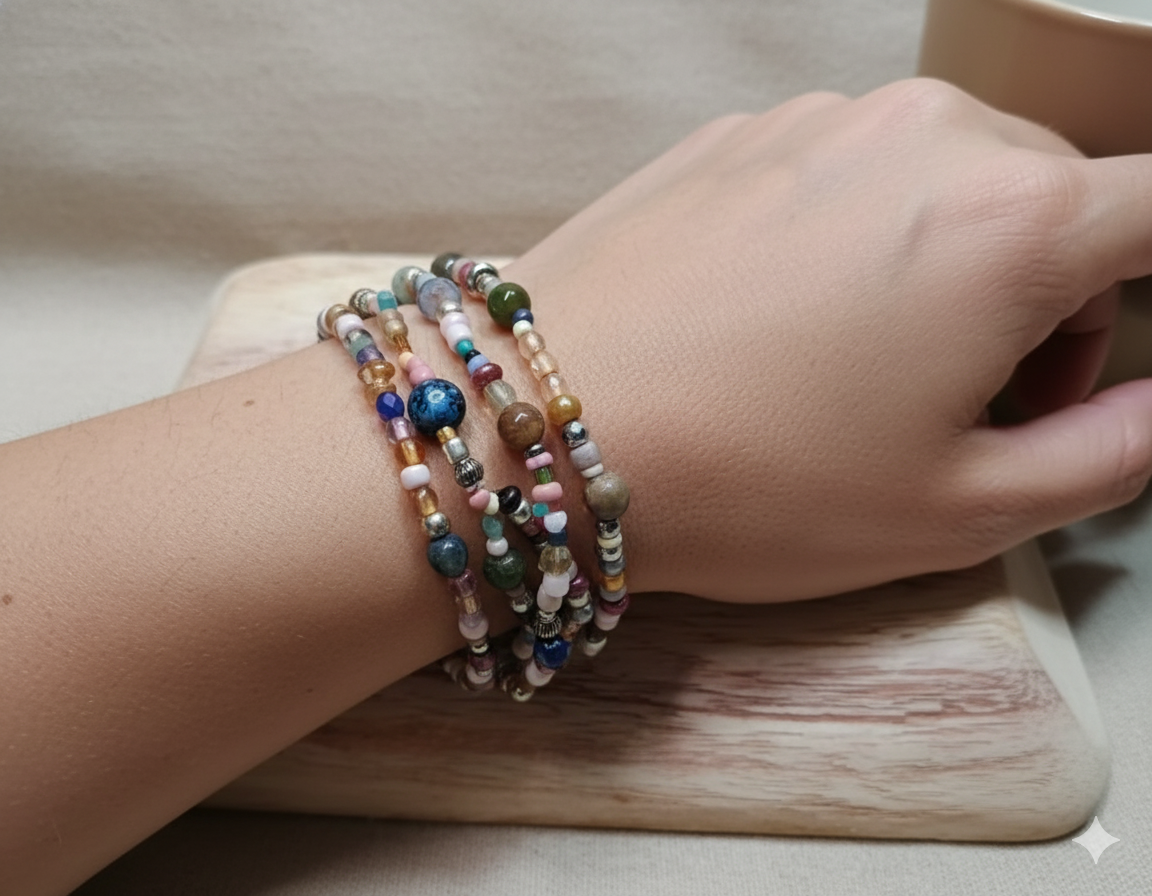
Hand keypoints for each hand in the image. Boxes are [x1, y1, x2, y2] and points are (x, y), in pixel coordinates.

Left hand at [498, 79, 1151, 601]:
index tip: (1087, 366)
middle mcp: (923, 134)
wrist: (540, 427)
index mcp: (1010, 218)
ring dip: (948, 266)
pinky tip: (782, 325)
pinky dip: (857, 238)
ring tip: (862, 372)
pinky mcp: (738, 137)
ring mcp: (817, 123)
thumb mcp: (959, 511)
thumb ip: (1107, 454)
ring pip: (949, 180)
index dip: (1145, 297)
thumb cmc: (746, 480)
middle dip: (1048, 303)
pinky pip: (849, 175)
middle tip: (971, 408)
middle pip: (1056, 201)